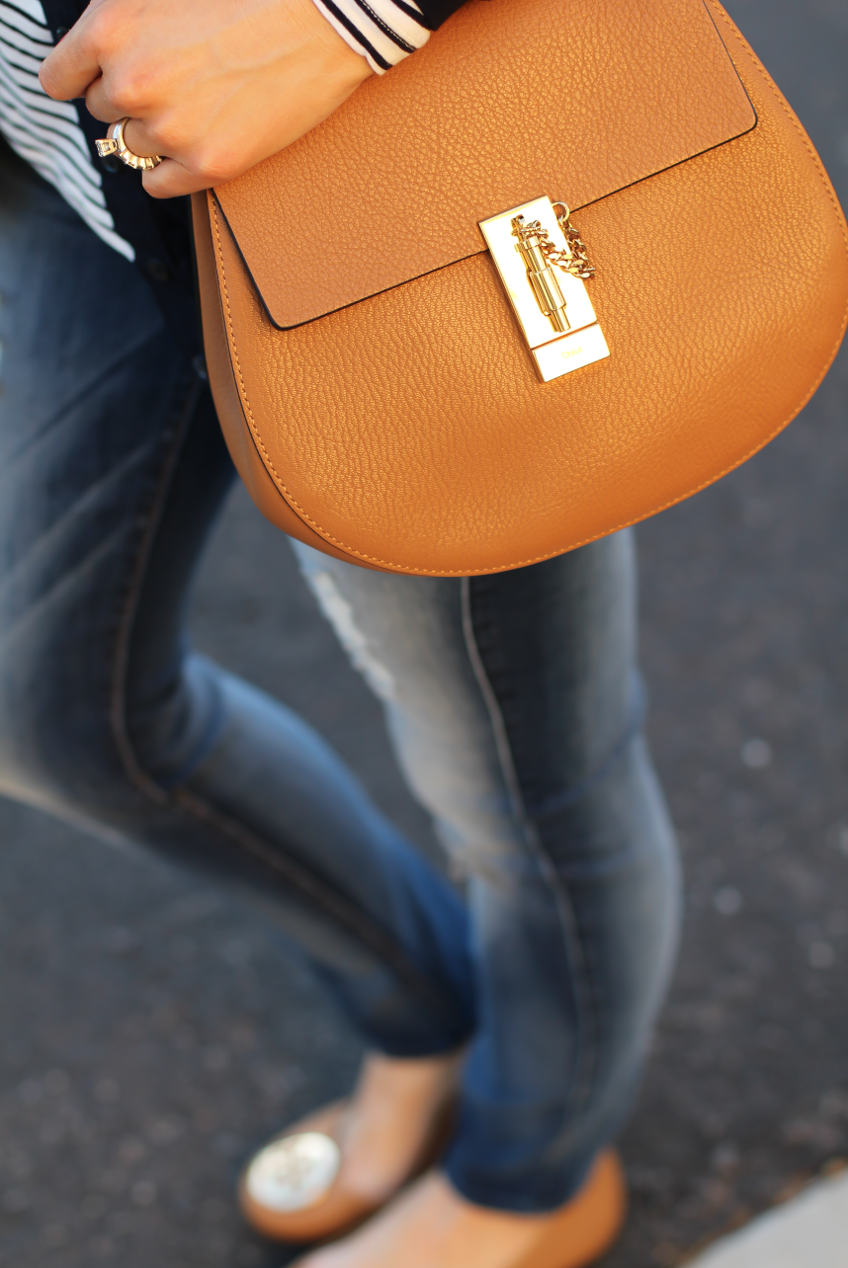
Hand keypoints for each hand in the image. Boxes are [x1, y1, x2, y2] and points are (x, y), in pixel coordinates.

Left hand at [39, 0, 372, 197]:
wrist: (322, 16)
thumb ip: (122, 24)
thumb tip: (100, 58)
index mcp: (111, 30)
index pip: (59, 80)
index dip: (81, 78)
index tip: (101, 79)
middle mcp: (132, 83)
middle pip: (103, 112)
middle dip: (130, 98)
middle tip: (176, 79)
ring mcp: (171, 129)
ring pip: (133, 147)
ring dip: (156, 132)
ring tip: (198, 104)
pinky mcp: (209, 164)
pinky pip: (159, 184)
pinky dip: (170, 169)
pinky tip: (197, 140)